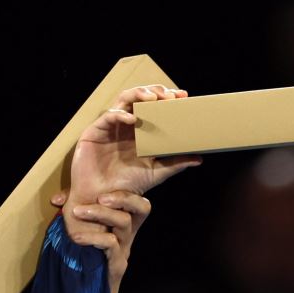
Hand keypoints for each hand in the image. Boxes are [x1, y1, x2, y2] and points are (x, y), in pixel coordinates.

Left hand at [53, 187, 155, 292]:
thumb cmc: (79, 269)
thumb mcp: (79, 240)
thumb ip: (74, 219)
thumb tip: (56, 199)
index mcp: (122, 231)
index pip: (140, 205)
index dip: (129, 194)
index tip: (104, 191)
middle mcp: (127, 239)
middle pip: (142, 209)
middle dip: (122, 197)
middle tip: (100, 197)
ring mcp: (123, 253)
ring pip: (123, 223)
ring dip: (99, 214)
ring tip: (76, 213)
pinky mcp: (114, 267)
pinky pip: (110, 244)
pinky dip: (92, 237)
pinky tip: (76, 238)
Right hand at [69, 86, 199, 205]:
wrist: (101, 200)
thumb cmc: (126, 185)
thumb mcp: (155, 174)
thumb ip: (176, 164)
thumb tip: (199, 158)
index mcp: (140, 131)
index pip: (154, 107)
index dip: (167, 98)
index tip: (183, 97)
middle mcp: (126, 125)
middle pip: (139, 98)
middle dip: (155, 91)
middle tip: (170, 96)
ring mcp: (110, 126)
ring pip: (123, 100)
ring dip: (138, 94)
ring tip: (153, 98)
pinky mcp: (95, 131)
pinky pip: (108, 116)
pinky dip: (120, 115)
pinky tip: (132, 119)